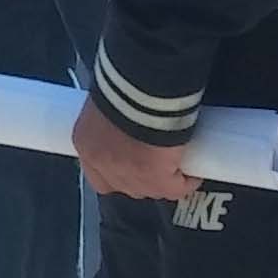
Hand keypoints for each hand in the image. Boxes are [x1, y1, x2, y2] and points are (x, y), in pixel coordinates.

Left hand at [74, 98, 201, 201]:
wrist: (142, 87)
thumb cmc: (125, 87)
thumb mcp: (109, 104)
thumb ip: (113, 118)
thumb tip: (125, 120)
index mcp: (86, 142)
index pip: (98, 173)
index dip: (117, 172)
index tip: (130, 164)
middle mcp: (102, 163)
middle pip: (124, 185)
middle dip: (140, 178)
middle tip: (156, 164)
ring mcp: (128, 175)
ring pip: (150, 189)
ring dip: (163, 181)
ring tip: (176, 168)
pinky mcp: (156, 179)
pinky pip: (175, 188)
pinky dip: (185, 182)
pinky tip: (192, 175)